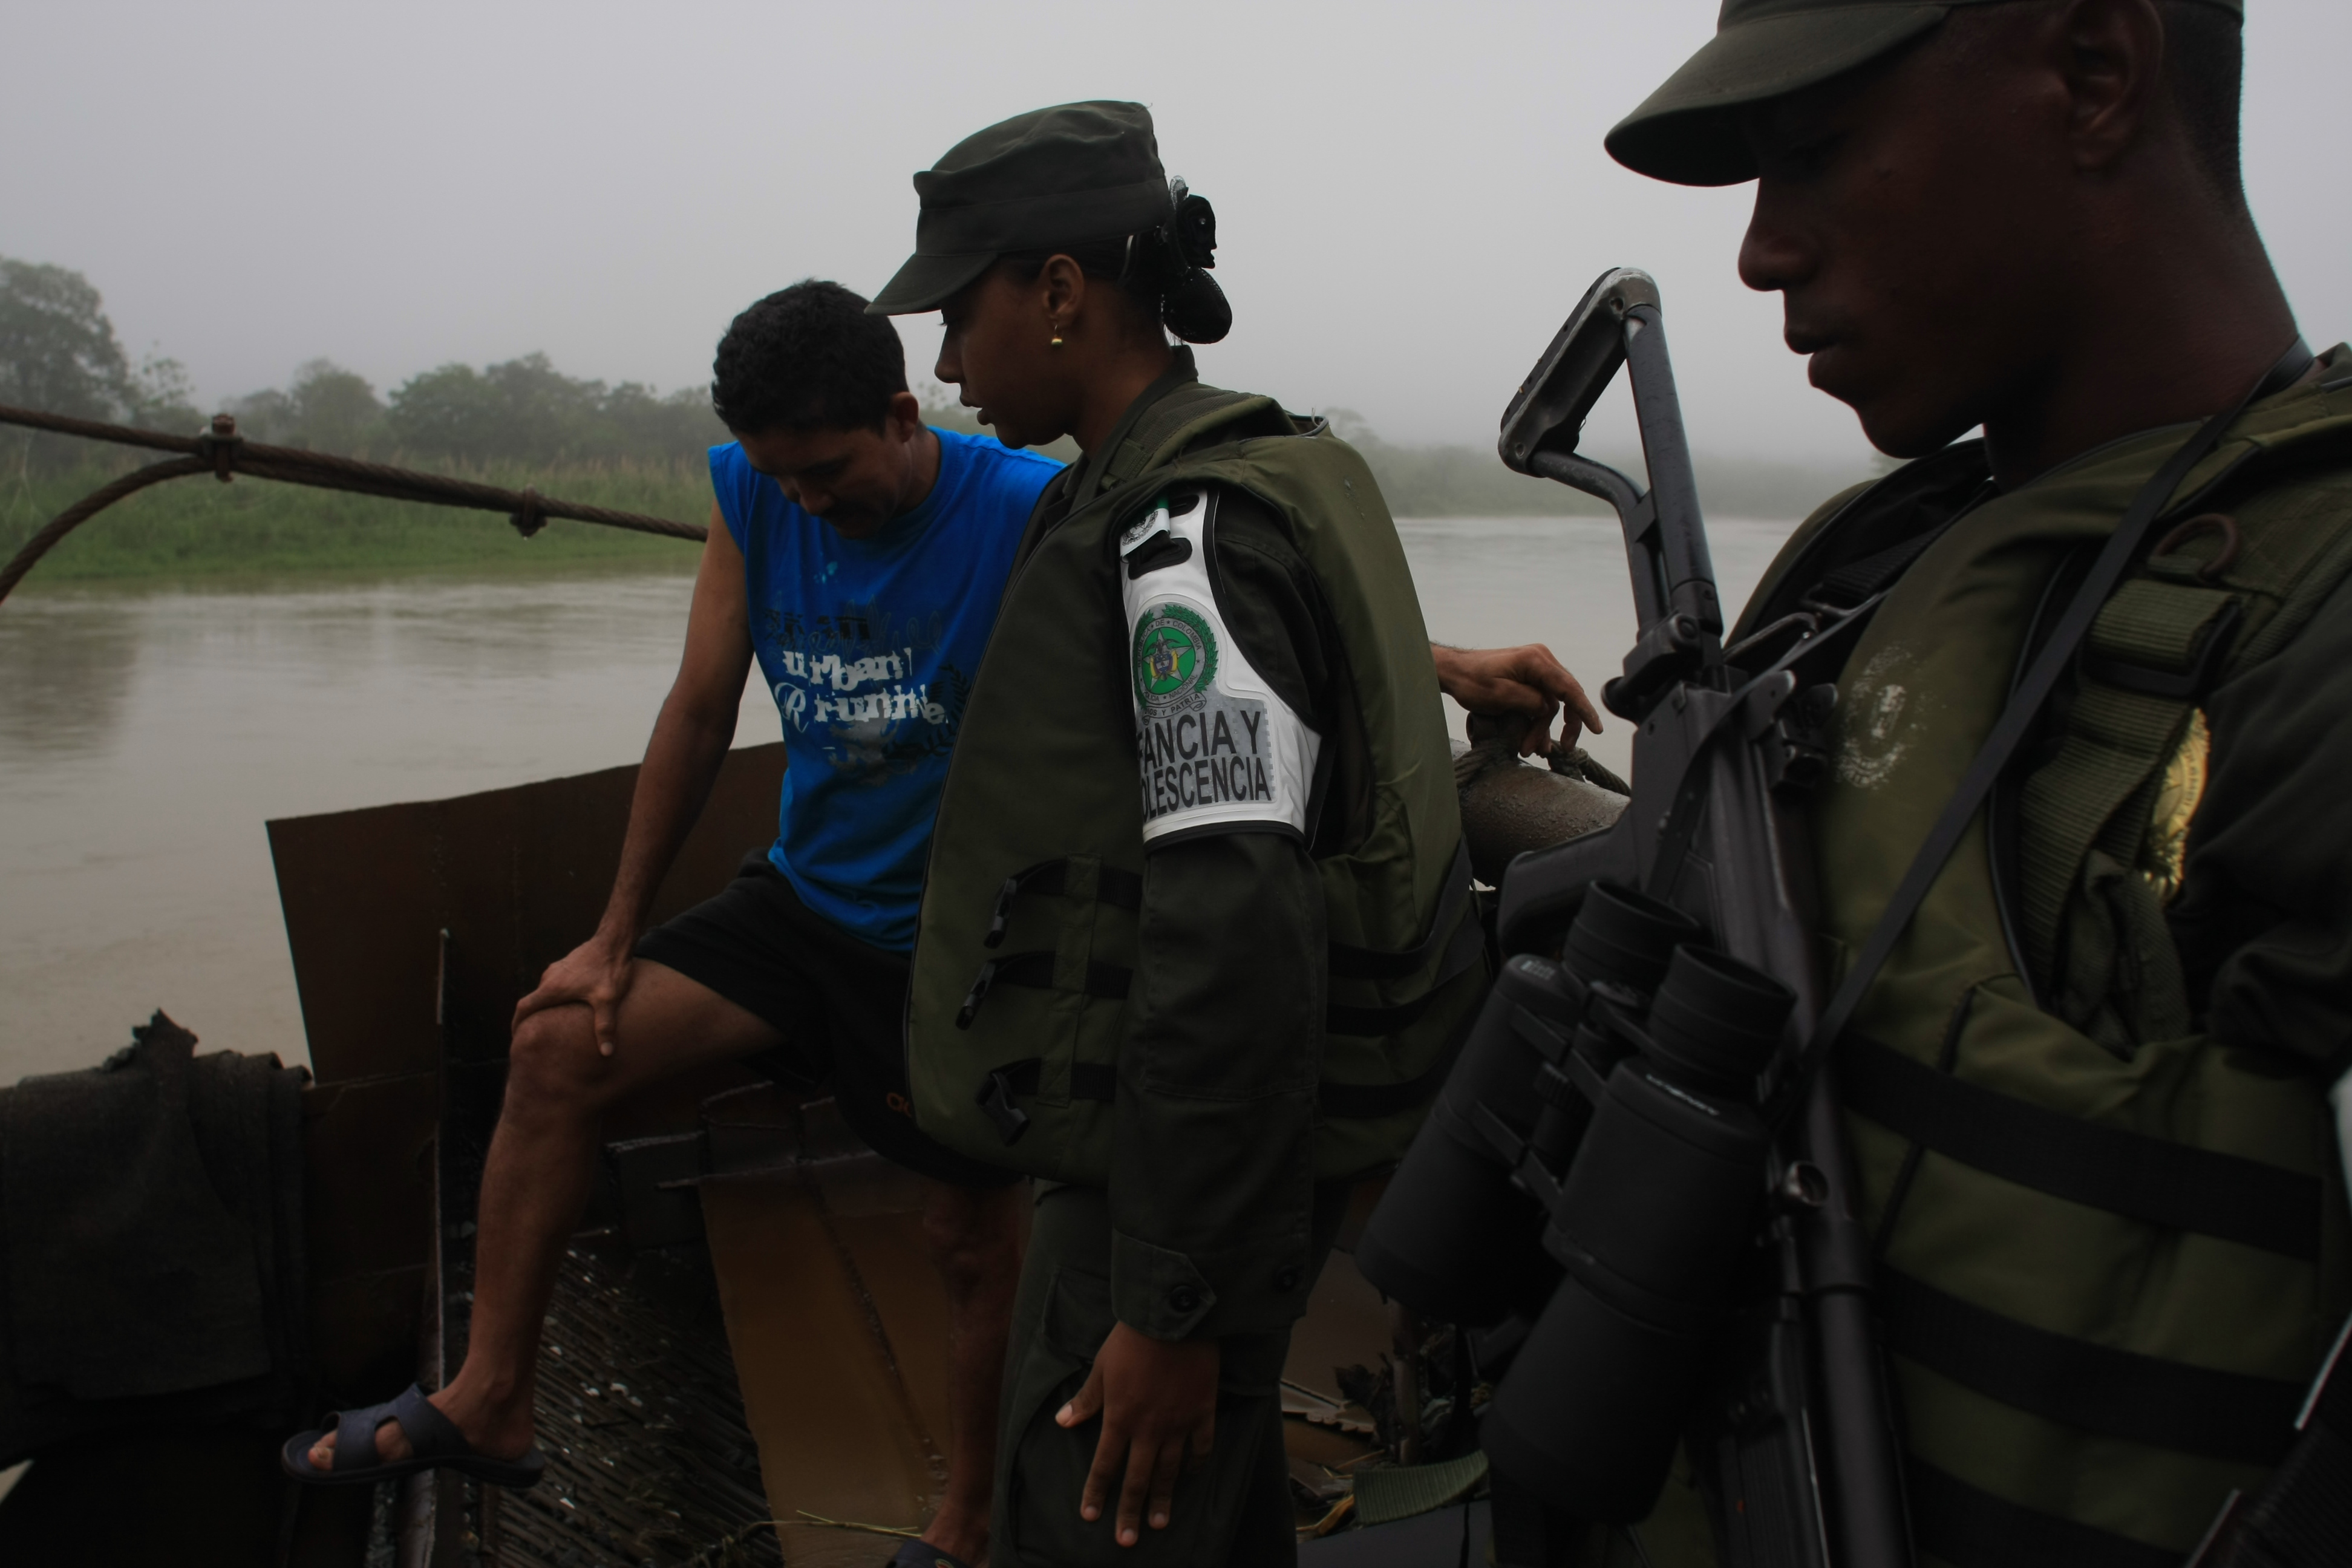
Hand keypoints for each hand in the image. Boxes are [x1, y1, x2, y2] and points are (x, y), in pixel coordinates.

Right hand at [511, 929, 636, 1054]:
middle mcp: (549, 978)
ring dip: (546, 1007)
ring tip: (552, 1023)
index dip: (517, 1023)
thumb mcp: (609, 1000)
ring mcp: (558, 970)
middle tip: (536, 1035)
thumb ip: (605, 1026)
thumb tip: (606, 1053)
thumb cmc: (610, 968)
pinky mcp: (567, 965)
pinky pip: (555, 984)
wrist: (615, 940)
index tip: (516, 1036)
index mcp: (552, 988)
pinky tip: (570, 1005)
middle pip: (533, 1001)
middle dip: (532, 1018)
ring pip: (545, 992)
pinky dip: (556, 997)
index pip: (524, 1008)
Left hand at [1057, 1322, 1218, 1546]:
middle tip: (1127, 1540)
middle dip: (1130, 1511)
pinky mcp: (1202, 1412)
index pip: (1104, 1465)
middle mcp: (1149, 1428)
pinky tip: (1193, 1477)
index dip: (1097, 1493)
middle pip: (1137, 1479)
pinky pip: (1201, 1447)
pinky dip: (1197, 1464)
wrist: (1174, 1318)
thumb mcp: (1101, 1367)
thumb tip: (1063, 1422)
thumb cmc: (1132, 1339)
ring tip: (1161, 1523)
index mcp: (1120, 1418)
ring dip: (1164, 1499)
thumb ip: (1086, 1400)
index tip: (1091, 1517)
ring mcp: (1178, 1423)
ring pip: (1170, 1471)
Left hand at [1431, 642, 1603, 755]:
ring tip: (1531, 749)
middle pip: (1565, 696)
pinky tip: (1533, 740)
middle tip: (1563, 748)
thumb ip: (1530, 702)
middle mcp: (1541, 660)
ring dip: (1543, 728)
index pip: (1568, 688)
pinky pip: (1541, 701)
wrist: (1452, 671)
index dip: (1584, 710)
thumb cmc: (1471, 681)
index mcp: (1537, 660)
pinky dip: (1537, 720)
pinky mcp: (1528, 677)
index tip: (1596, 729)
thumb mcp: (1500, 696)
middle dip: (1564, 725)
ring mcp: (1535, 668)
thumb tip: (1549, 710)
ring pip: (1551, 703)